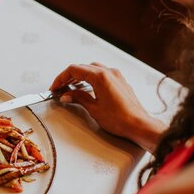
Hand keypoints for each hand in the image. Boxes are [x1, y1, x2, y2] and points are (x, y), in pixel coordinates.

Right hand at [50, 63, 166, 152]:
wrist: (139, 125)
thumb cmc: (121, 119)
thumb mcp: (94, 108)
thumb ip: (78, 98)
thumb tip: (67, 95)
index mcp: (100, 76)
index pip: (74, 70)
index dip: (61, 78)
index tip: (55, 87)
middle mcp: (109, 73)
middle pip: (83, 68)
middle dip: (69, 77)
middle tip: (60, 89)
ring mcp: (116, 76)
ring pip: (93, 69)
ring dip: (80, 77)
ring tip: (71, 89)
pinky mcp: (120, 82)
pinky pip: (102, 75)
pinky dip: (91, 79)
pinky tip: (87, 89)